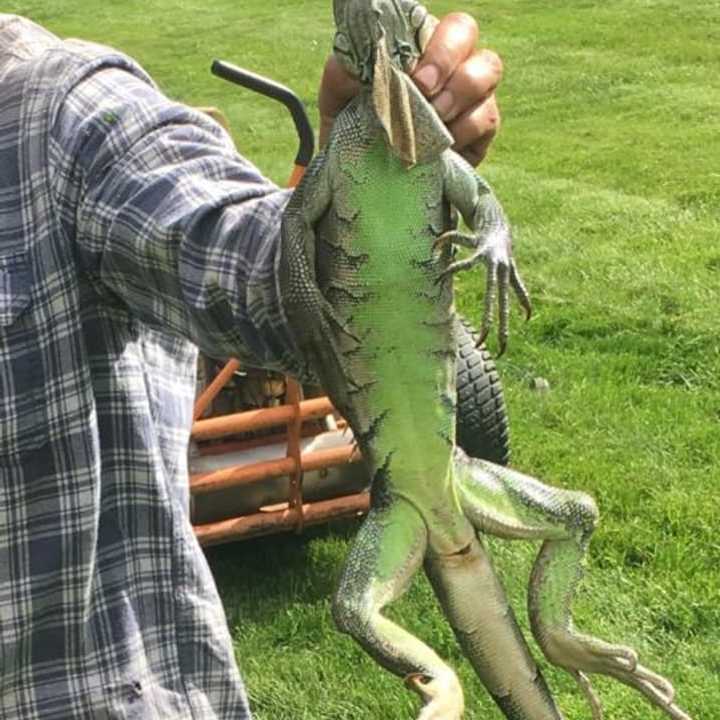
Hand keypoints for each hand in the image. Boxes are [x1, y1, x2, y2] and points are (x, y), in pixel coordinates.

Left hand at [319, 12, 502, 165]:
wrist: (363, 177)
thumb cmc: (353, 129)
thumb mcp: (338, 100)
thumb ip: (342, 74)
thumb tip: (354, 65)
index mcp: (417, 45)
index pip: (434, 21)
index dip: (433, 43)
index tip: (412, 76)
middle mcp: (447, 61)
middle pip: (467, 32)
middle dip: (447, 60)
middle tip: (423, 91)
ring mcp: (470, 94)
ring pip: (488, 70)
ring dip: (458, 93)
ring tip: (433, 118)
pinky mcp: (481, 131)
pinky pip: (487, 117)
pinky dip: (464, 130)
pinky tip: (441, 146)